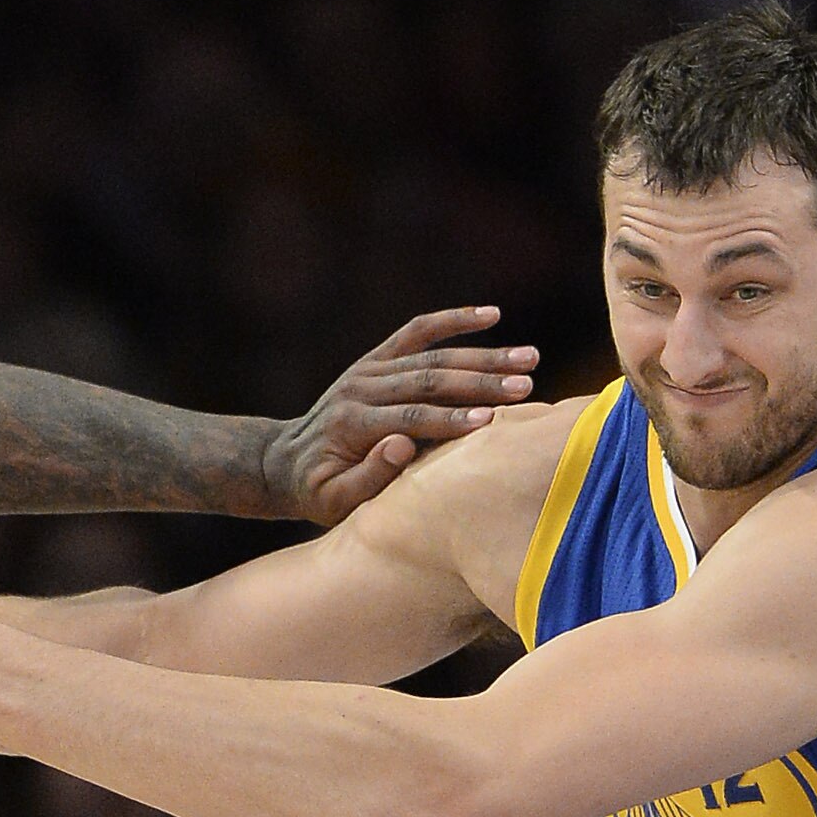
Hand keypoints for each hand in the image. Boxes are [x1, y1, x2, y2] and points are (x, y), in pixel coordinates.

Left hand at [272, 305, 537, 525]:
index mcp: (351, 423)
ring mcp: (368, 370)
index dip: (450, 419)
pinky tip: (492, 315)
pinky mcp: (377, 360)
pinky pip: (417, 332)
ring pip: (431, 355)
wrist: (287, 462)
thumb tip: (401, 445)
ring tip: (529, 357)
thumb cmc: (318, 492)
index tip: (491, 420)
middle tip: (525, 385)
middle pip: (428, 379)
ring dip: (483, 355)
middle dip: (480, 382)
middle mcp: (359, 388)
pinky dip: (453, 320)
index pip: (409, 417)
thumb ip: (366, 478)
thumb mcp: (333, 501)